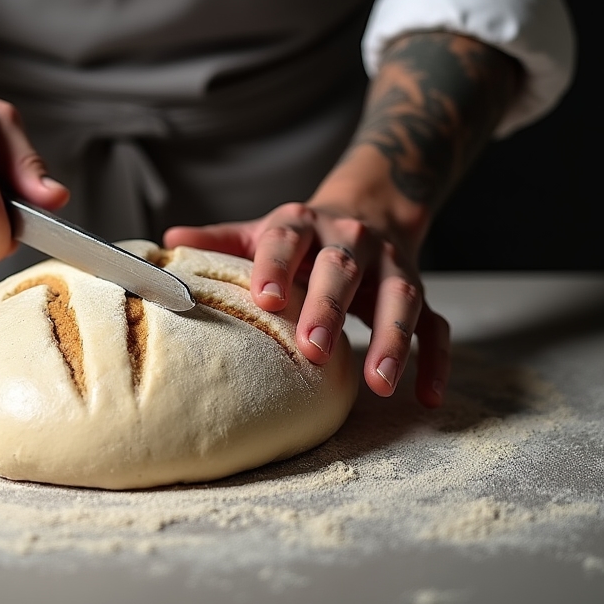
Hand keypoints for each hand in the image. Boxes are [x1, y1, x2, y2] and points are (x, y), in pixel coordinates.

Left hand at [164, 197, 449, 408]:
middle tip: (313, 349)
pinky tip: (427, 397)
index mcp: (305, 223)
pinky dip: (436, 360)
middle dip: (330, 307)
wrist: (370, 206)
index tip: (265, 298)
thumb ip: (219, 239)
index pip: (288, 239)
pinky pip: (437, 326)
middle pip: (344, 269)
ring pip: (401, 298)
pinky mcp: (420, 291)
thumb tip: (167, 239)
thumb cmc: (304, 233)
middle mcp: (353, 240)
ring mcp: (392, 267)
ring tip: (378, 382)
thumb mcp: (262, 229)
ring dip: (392, 338)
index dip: (277, 265)